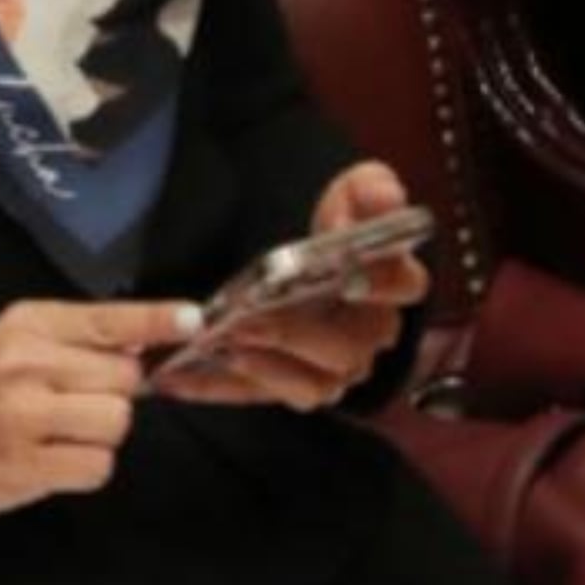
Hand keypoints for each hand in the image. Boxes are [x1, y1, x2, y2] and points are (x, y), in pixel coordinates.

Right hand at [0, 298, 196, 521]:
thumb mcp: (9, 343)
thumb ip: (72, 339)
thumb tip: (143, 345)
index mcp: (25, 326)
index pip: (107, 319)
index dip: (155, 321)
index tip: (191, 320)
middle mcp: (27, 364)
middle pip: (125, 380)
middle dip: (111, 397)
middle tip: (72, 405)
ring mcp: (26, 417)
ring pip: (116, 423)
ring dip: (99, 436)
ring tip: (60, 435)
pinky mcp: (27, 466)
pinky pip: (98, 467)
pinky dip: (84, 469)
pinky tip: (52, 461)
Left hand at [152, 160, 427, 410]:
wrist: (288, 248)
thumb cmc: (328, 223)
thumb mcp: (348, 194)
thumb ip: (370, 190)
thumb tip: (387, 195)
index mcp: (387, 285)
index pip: (403, 288)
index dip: (383, 285)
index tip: (351, 277)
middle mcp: (366, 336)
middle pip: (348, 350)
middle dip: (300, 335)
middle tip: (254, 316)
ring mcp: (329, 367)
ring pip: (314, 386)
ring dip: (269, 369)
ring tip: (227, 344)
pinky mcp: (284, 383)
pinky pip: (257, 395)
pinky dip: (220, 387)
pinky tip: (181, 377)